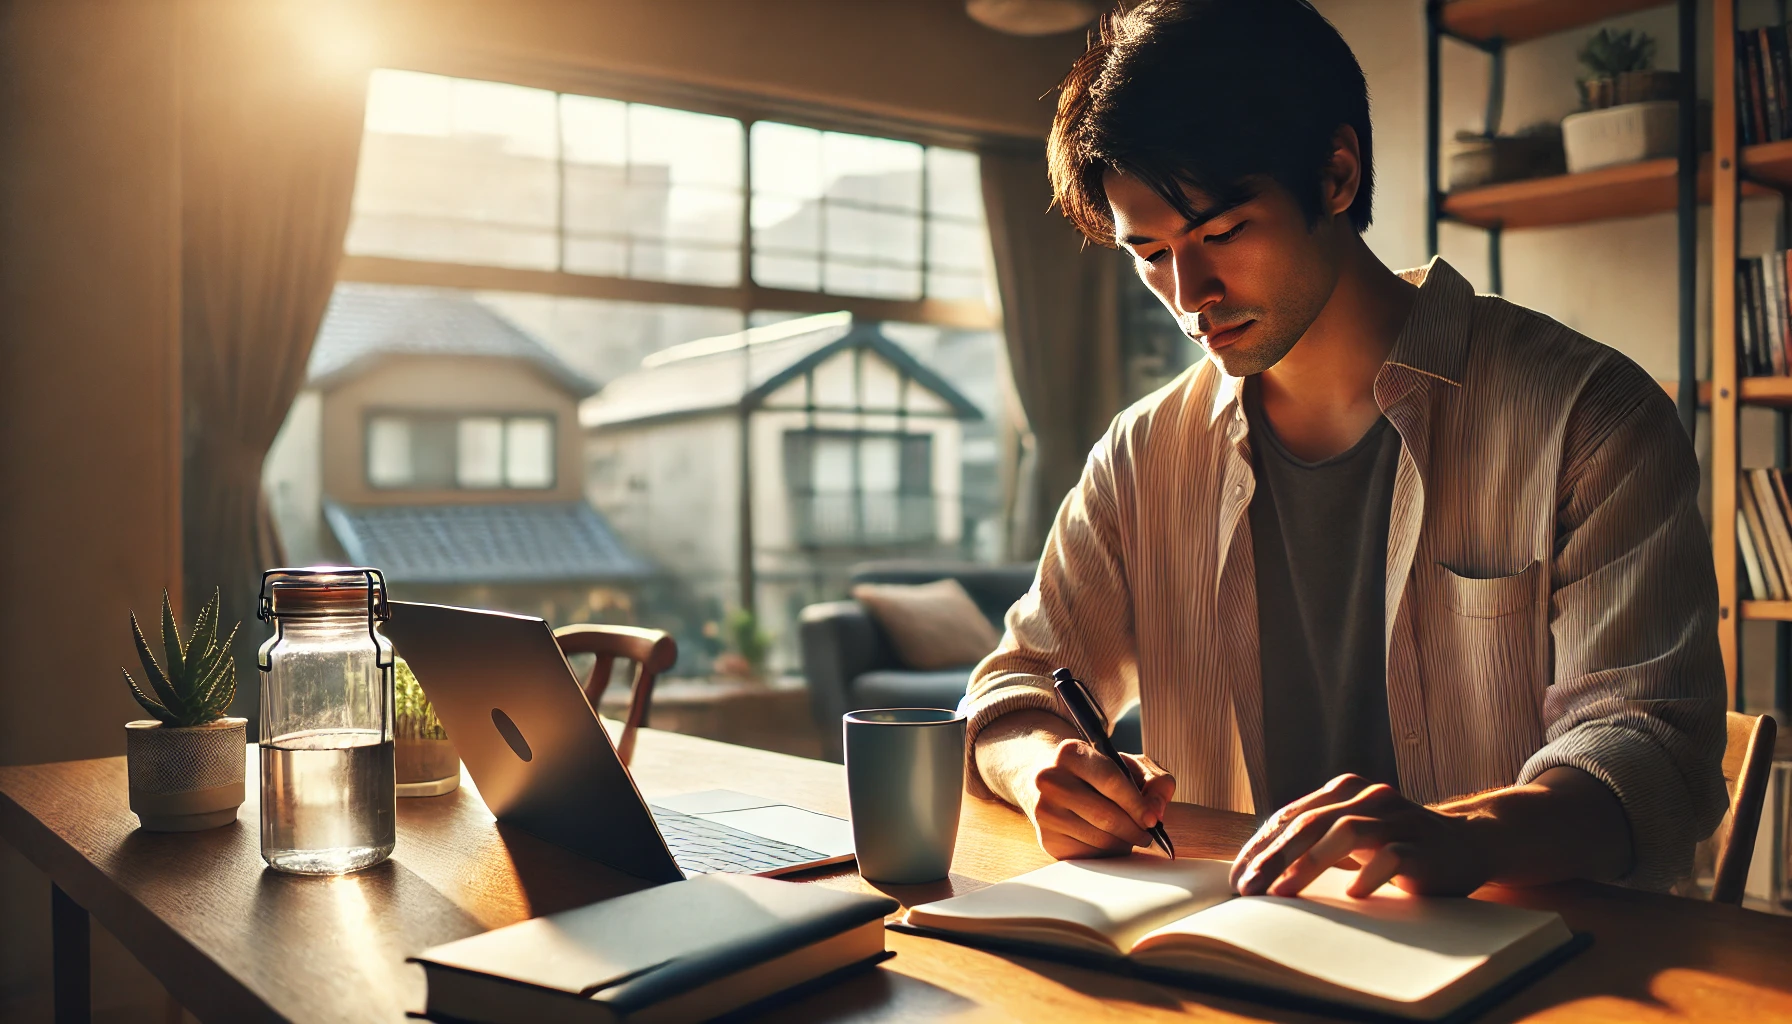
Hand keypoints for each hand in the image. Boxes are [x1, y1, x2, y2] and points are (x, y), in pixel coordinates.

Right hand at [1026, 738, 1174, 858]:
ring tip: (1129, 836)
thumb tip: (1156, 812)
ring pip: (1098, 838)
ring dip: (1123, 843)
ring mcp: (1044, 812)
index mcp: (1069, 753)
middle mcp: (1049, 780)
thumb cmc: (1095, 773)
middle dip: (1134, 829)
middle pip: (1104, 815)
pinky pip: (1088, 855)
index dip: (1137, 804)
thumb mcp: (1128, 765)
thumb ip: (1155, 781)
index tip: (1153, 820)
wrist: (1050, 781)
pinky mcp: (1047, 839)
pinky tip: (1110, 842)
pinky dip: (1107, 853)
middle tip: (1147, 834)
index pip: (1110, 781)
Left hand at [1229, 774, 1492, 898]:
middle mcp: (1368, 798)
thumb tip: (1257, 868)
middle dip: (1274, 857)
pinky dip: (1369, 873)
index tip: (1237, 878)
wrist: (1467, 843)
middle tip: (1249, 889)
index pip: (1290, 817)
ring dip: (1309, 864)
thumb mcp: (1351, 835)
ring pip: (1345, 833)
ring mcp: (1397, 818)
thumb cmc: (1396, 843)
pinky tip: (1353, 895)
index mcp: (1344, 791)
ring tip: (1283, 893)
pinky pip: (1392, 856)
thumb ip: (1313, 839)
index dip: (1260, 847)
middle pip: (1311, 823)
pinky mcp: (1422, 844)